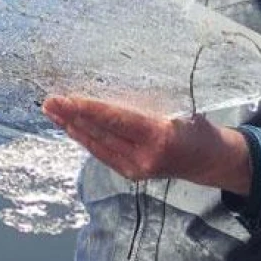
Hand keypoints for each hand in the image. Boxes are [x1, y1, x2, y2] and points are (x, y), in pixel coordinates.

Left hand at [42, 95, 250, 194]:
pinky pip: (103, 153)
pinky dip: (85, 139)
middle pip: (100, 134)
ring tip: (52, 112)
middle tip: (48, 101)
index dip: (89, 109)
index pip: (116, 120)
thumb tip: (112, 86)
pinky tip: (70, 128)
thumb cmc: (197, 128)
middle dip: (71, 117)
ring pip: (97, 145)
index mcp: (159, 137)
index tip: (66, 99)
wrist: (211, 161)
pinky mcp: (131, 174)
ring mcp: (136, 169)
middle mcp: (144, 157)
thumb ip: (148, 105)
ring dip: (72, 127)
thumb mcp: (182, 110)